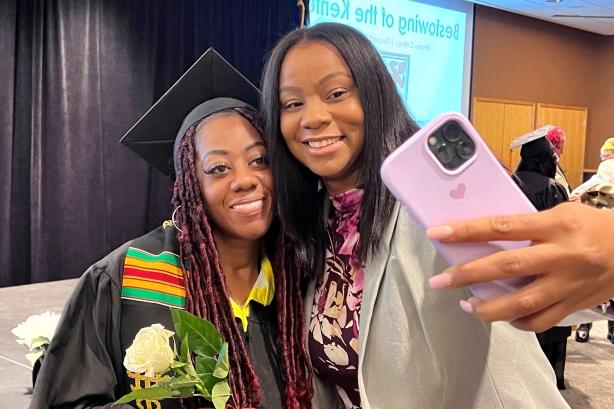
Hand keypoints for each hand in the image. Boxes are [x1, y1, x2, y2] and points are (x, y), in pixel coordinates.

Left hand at [425, 202, 613, 331]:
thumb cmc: (592, 226)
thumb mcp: (560, 214)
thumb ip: (525, 226)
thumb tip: (482, 236)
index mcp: (554, 225)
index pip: (501, 226)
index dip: (466, 231)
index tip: (438, 233)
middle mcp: (561, 255)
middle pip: (507, 266)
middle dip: (468, 275)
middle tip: (440, 281)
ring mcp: (568, 283)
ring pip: (523, 303)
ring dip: (488, 308)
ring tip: (466, 306)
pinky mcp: (574, 305)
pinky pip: (540, 321)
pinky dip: (517, 322)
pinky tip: (503, 317)